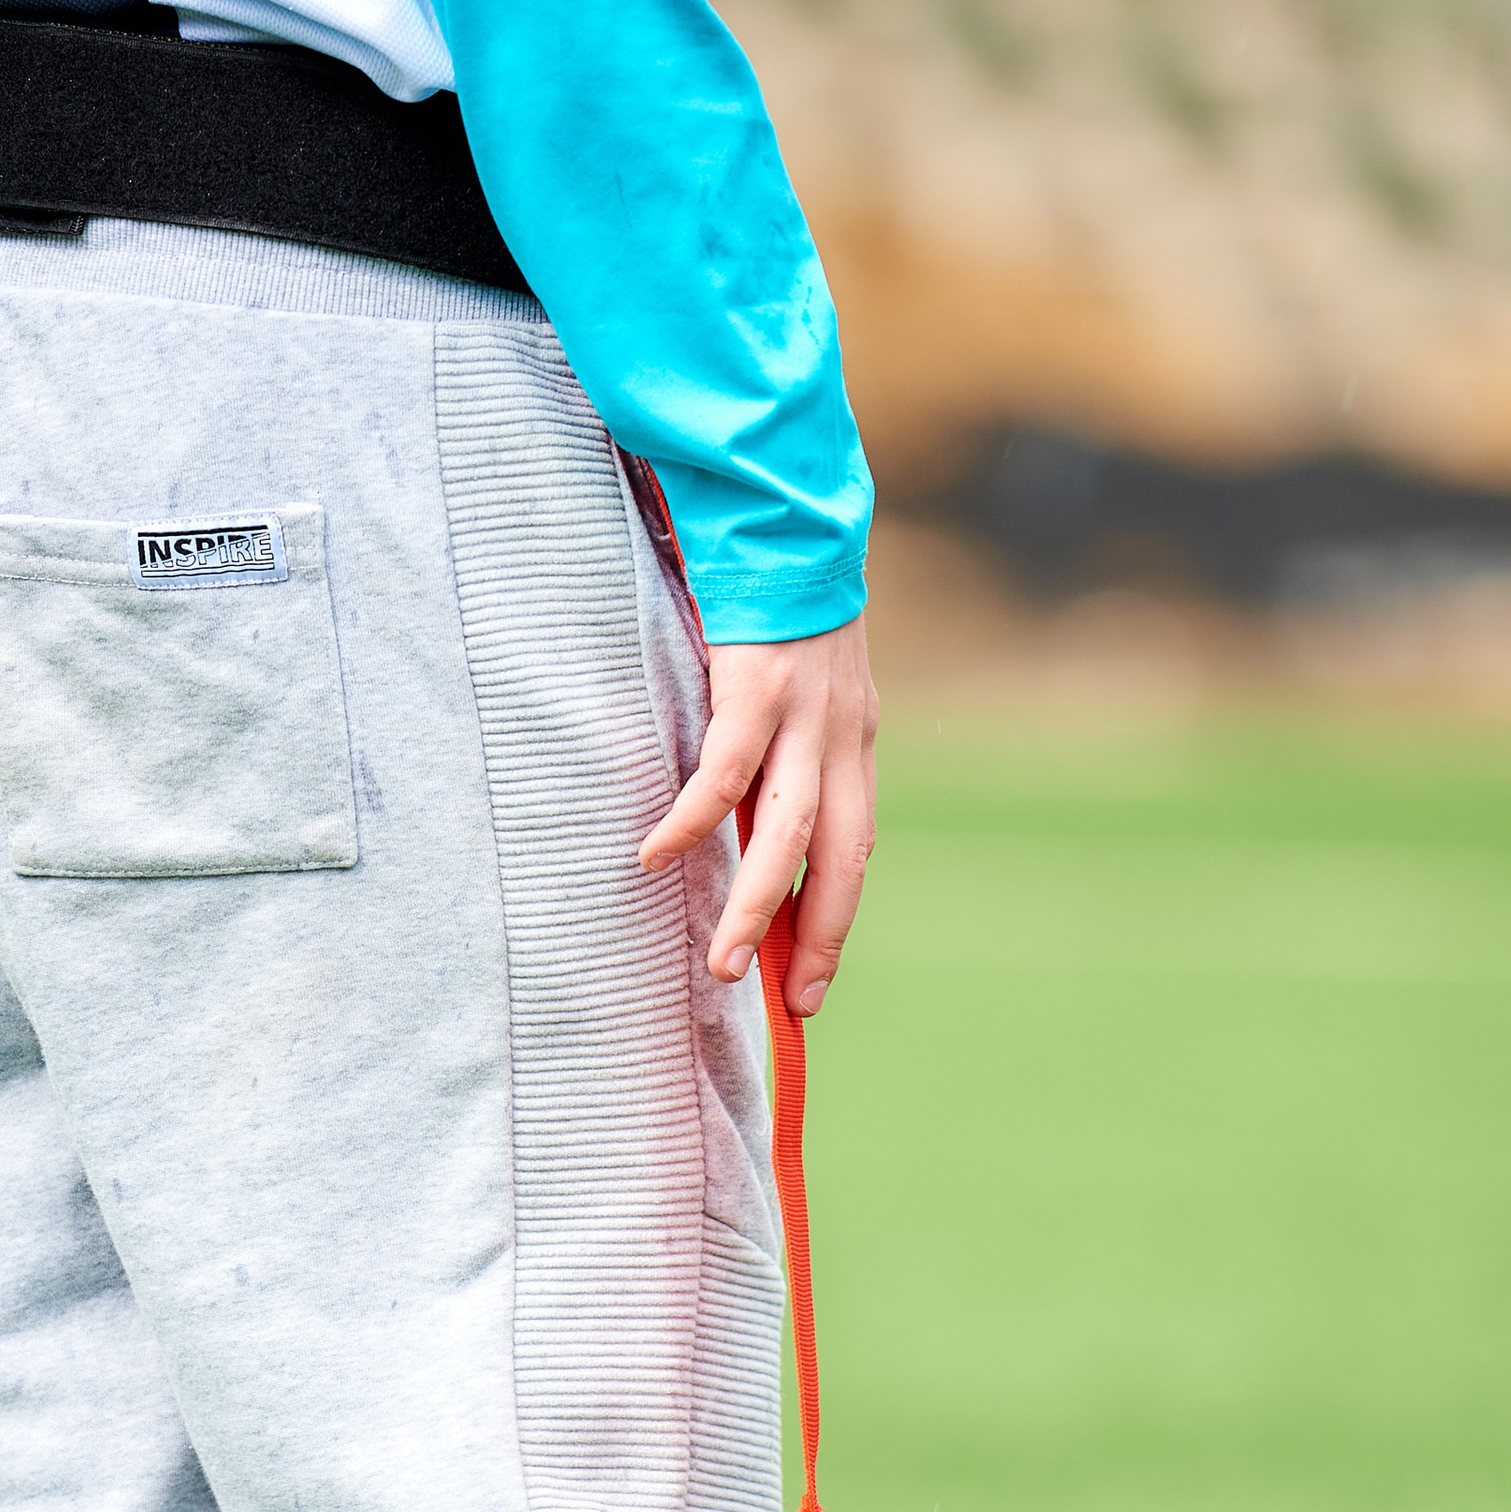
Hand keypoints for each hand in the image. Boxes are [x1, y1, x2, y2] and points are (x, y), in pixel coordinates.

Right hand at [637, 611, 878, 1018]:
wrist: (780, 510)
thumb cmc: (773, 602)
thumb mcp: (803, 685)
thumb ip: (786, 750)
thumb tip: (747, 823)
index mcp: (854, 743)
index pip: (852, 852)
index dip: (830, 920)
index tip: (807, 985)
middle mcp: (842, 736)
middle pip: (838, 858)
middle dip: (813, 936)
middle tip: (787, 1001)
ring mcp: (804, 713)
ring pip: (788, 833)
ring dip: (753, 904)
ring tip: (722, 964)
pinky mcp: (756, 684)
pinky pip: (725, 772)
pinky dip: (692, 820)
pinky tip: (656, 856)